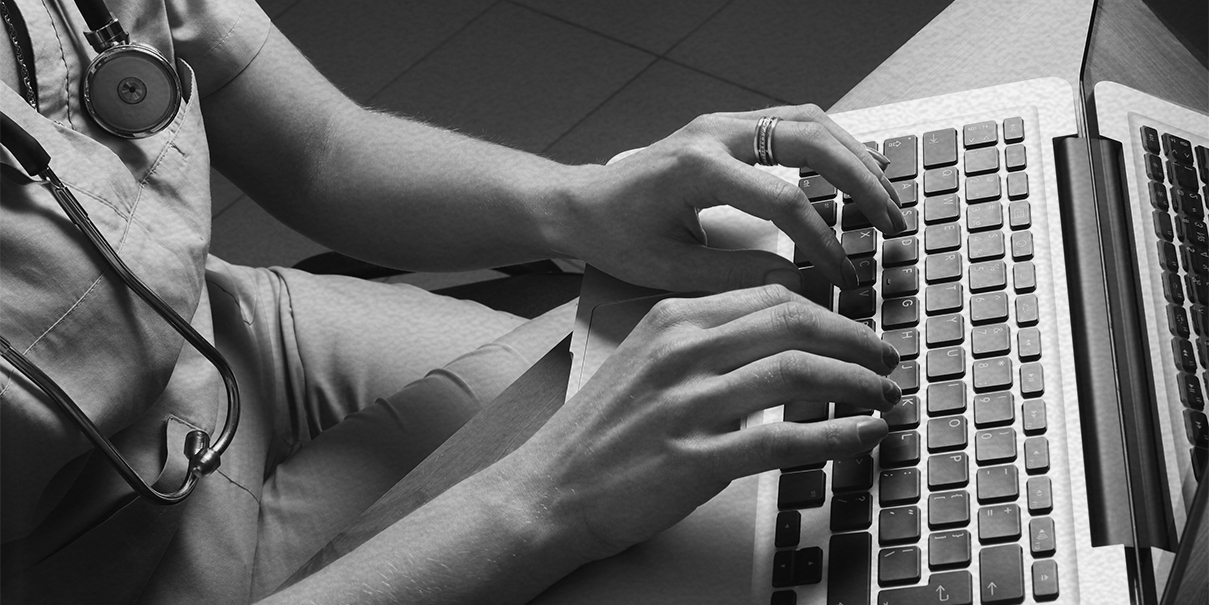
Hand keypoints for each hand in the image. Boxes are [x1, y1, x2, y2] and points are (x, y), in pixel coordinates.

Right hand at [499, 285, 899, 560]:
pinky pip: (785, 439)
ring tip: (884, 397)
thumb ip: (704, 340)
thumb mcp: (644, 360)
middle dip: (856, 341)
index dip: (830, 312)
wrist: (548, 490)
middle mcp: (682, 351)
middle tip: (886, 360)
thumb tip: (776, 335)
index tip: (856, 333)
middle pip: (795, 323)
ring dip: (857, 384)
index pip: (772, 295)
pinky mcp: (696, 458)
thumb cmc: (601, 431)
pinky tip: (862, 434)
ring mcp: (688, 404)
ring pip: (799, 373)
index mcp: (672, 319)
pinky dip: (837, 434)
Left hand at [560, 104, 904, 292]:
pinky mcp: (728, 127)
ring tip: (886, 195)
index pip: (783, 201)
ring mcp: (722, 123)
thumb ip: (734, 278)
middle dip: (860, 182)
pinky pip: (793, 121)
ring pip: (808, 120)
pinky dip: (832, 143)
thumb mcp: (669, 271)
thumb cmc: (617, 236)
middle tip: (893, 221)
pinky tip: (854, 171)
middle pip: (810, 142)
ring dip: (854, 154)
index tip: (845, 274)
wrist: (583, 205)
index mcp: (698, 169)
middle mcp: (714, 134)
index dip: (823, 241)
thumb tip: (795, 285)